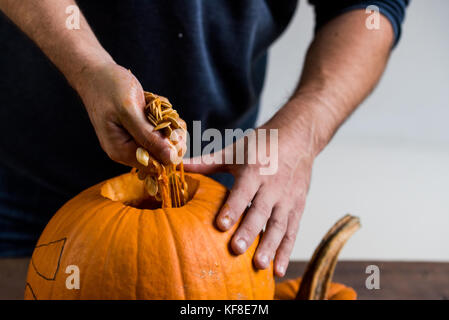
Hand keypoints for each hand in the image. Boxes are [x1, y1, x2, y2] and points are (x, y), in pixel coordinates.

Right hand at [75, 62, 174, 170]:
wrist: (94, 72)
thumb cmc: (108, 87)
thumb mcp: (129, 110)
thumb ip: (148, 136)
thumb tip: (170, 158)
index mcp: (121, 152)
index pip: (157, 165)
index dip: (172, 150)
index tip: (174, 128)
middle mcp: (126, 151)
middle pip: (162, 154)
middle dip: (169, 133)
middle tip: (163, 113)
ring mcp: (131, 141)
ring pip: (163, 140)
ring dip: (166, 122)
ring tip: (153, 104)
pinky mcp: (136, 130)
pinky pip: (158, 129)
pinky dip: (161, 116)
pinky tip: (151, 103)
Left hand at [184, 118, 315, 276]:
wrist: (298, 137)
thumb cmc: (262, 144)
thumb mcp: (235, 150)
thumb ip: (208, 162)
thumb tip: (179, 165)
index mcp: (254, 170)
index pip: (243, 191)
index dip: (233, 208)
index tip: (221, 225)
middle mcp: (273, 185)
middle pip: (261, 211)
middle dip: (250, 231)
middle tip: (237, 250)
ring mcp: (288, 198)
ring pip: (279, 224)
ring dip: (271, 246)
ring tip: (260, 265)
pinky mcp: (298, 207)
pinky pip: (292, 231)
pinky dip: (286, 250)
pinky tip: (277, 270)